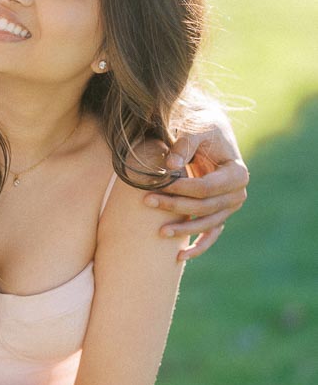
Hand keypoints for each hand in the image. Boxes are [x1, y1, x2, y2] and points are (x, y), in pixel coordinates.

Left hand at [146, 118, 248, 260]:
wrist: (209, 131)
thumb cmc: (202, 127)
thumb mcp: (195, 129)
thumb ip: (183, 145)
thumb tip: (170, 166)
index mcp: (237, 173)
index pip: (206, 188)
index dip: (182, 188)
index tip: (159, 184)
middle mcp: (238, 193)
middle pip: (204, 207)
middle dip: (176, 207)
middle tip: (147, 201)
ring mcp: (229, 207)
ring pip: (206, 224)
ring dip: (184, 230)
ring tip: (159, 232)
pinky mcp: (219, 214)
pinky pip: (211, 235)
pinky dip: (198, 247)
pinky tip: (180, 256)